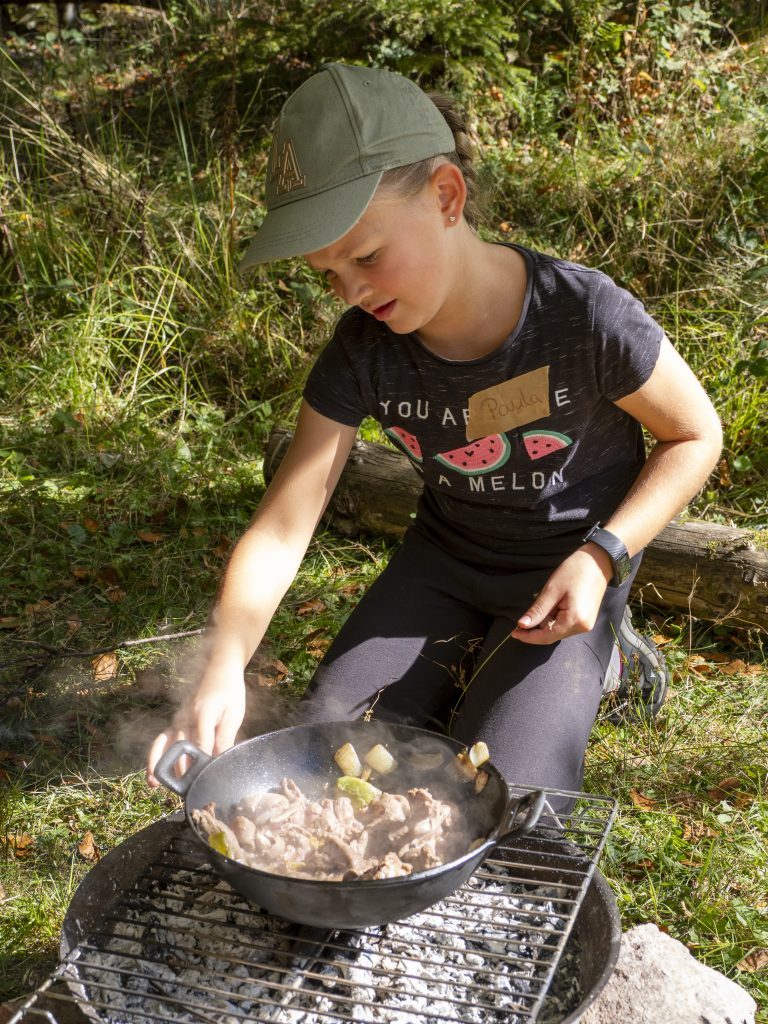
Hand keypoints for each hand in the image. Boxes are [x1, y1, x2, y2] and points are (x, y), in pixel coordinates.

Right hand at [146, 671, 245, 787]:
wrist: (219, 669)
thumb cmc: (229, 691)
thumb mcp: (234, 714)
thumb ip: (225, 737)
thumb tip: (221, 760)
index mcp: (203, 715)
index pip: (201, 747)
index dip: (204, 767)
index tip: (206, 783)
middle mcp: (185, 718)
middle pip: (181, 752)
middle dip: (184, 774)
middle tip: (188, 794)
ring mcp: (177, 720)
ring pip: (167, 749)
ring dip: (163, 769)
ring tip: (159, 787)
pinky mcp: (175, 722)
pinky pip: (160, 741)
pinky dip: (155, 758)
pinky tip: (153, 776)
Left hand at [510, 545, 611, 644]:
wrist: (597, 562)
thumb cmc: (575, 571)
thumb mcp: (552, 590)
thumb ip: (538, 611)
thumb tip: (522, 625)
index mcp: (575, 620)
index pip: (547, 636)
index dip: (529, 637)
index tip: (513, 632)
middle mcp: (583, 627)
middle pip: (552, 635)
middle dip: (537, 628)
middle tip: (525, 616)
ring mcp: (586, 624)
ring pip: (558, 631)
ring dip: (547, 622)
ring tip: (547, 601)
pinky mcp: (586, 619)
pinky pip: (565, 625)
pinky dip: (555, 619)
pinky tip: (554, 605)